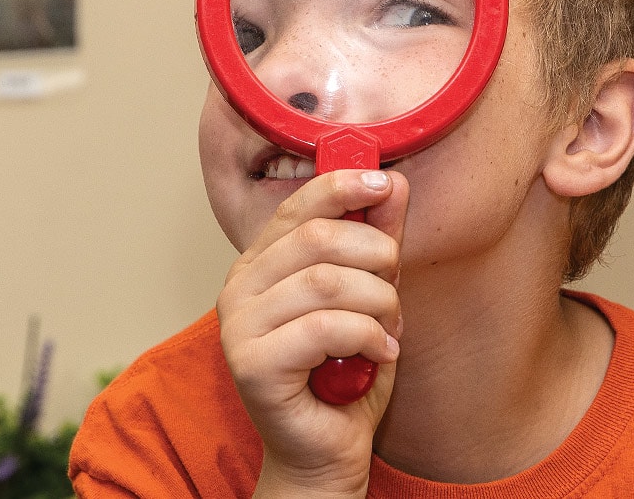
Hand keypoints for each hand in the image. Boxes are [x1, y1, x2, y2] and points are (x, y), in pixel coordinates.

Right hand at [216, 169, 406, 496]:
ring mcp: (239, 326)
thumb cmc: (344, 373)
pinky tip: (381, 353)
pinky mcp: (253, 364)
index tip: (386, 184)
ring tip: (389, 327)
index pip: (298, 205)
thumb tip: (393, 183)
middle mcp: (239, 286)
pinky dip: (369, 336)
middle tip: (394, 286)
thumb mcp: (370, 295)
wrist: (325, 452)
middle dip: (375, 256)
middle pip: (318, 237)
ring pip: (328, 280)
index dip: (343, 186)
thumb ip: (376, 241)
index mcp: (261, 263)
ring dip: (379, 301)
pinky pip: (327, 326)